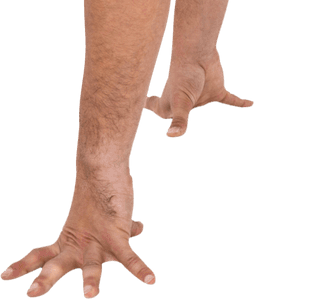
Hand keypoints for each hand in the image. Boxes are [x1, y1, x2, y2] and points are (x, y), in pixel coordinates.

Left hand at [1, 173, 152, 297]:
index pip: (40, 255)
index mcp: (68, 240)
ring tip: (89, 296)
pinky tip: (151, 279)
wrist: (103, 168)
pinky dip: (141, 269)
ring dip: (90, 281)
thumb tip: (139, 229)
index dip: (23, 266)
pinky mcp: (118, 235)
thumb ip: (120, 229)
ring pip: (91, 265)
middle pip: (56, 265)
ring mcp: (97, 241)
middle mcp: (79, 244)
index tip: (5, 275)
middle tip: (31, 293)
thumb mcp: (106, 218)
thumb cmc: (104, 191)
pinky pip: (130, 256)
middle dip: (45, 279)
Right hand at [146, 51, 253, 137]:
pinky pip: (230, 100)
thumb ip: (179, 119)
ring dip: (202, 102)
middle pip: (177, 109)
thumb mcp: (181, 102)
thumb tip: (172, 135)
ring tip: (200, 92)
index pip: (157, 109)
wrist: (198, 55)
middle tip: (155, 102)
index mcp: (170, 105)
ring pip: (202, 103)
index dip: (150, 106)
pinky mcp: (218, 91)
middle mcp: (185, 101)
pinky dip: (240, 102)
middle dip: (170, 109)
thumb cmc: (184, 78)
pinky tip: (250, 104)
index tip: (144, 101)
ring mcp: (201, 96)